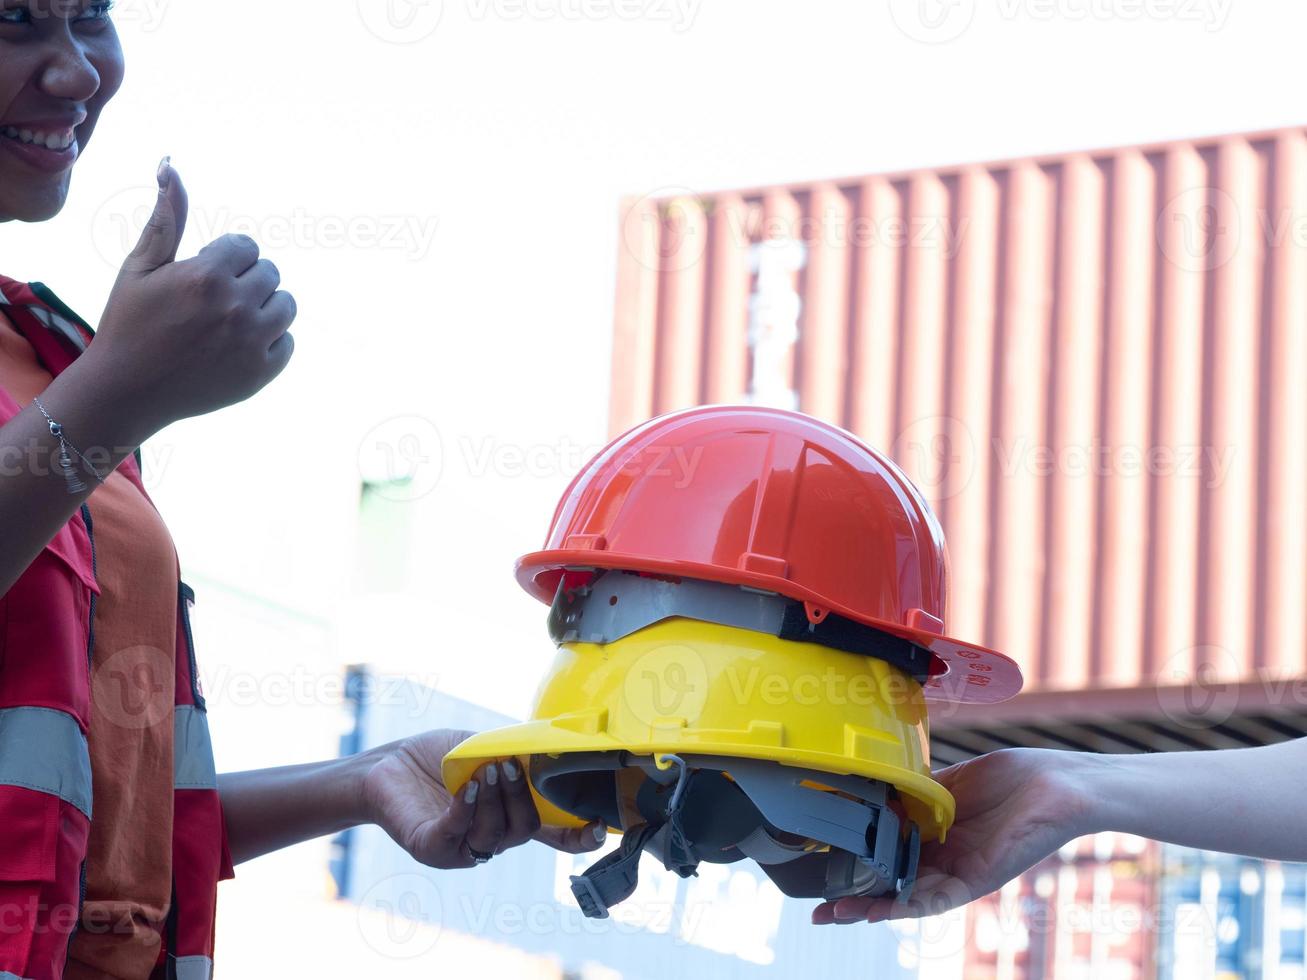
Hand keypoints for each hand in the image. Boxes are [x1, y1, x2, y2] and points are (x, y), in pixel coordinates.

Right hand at [88, 159, 296, 439]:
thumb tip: (169, 165)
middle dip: (245, 281)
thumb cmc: (130, 323)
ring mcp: (252, 343)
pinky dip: (269, 342)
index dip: (224, 260)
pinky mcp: (262, 373)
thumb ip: (166, 218)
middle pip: (270, 273)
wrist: (127, 391)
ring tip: (229, 321)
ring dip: (264, 308)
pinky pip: (288, 342)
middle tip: (212, 303)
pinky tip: (235, 348)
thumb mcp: (141, 267)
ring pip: (286, 305)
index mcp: (206, 276)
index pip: (247, 247)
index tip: (201, 278)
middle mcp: (235, 308)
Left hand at [361, 729, 607, 868]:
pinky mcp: (432, 848)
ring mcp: (462, 848)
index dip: (577, 836)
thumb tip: (551, 746)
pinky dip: (467, 807)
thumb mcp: (485, 749)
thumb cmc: (437, 757)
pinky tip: (468, 787)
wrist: (387, 765)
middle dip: (522, 798)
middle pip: (525, 831)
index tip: (601, 829)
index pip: (551, 835)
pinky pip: (458, 832)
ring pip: (496, 833)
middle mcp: (489, 838)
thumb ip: (516, 753)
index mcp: (508, 817)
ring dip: (495, 798)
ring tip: (486, 769)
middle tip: (508, 766)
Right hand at [813, 748, 1095, 924]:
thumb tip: (879, 790)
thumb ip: (918, 793)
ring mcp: (959, 873)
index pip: (889, 854)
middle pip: (891, 885)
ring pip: (906, 898)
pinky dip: (904, 906)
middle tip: (818, 909)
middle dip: (854, 899)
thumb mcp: (953, 782)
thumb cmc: (1017, 777)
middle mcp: (945, 860)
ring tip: (835, 914)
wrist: (1061, 785)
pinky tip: (877, 911)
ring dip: (870, 909)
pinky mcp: (977, 880)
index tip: (823, 867)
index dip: (857, 863)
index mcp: (938, 835)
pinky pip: (935, 899)